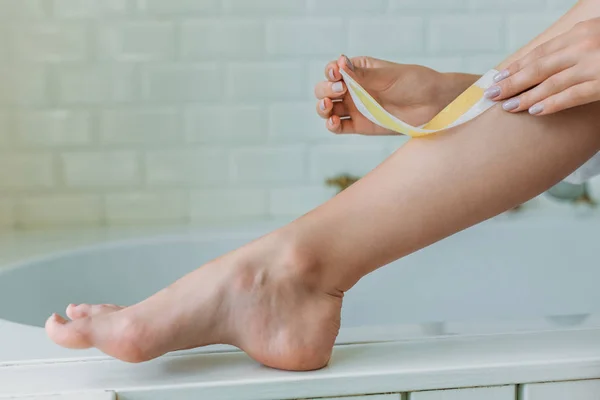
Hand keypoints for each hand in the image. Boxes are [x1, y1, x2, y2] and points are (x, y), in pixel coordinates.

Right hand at [314, 55, 457, 134]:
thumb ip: (363, 75)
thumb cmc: (415, 83)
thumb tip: (340, 62)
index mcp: (359, 69)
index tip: (337, 74)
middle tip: (340, 91)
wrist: (434, 105)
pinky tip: (334, 122)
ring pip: (328, 108)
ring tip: (329, 107)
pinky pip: (339, 127)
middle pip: (325, 89)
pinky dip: (331, 125)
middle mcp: (354, 88)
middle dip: (326, 90)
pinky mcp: (360, 125)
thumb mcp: (389, 76)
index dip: (330, 72)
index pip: (334, 69)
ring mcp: (355, 108)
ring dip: (323, 108)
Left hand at [485, 18, 599, 115]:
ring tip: (507, 106)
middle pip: (539, 68)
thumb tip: (549, 61)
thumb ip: (575, 46)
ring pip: (551, 83)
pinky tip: (534, 111)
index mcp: (579, 33)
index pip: (540, 53)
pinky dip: (551, 104)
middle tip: (491, 94)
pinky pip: (573, 95)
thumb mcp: (597, 36)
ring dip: (526, 96)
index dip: (517, 66)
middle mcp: (582, 47)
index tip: (498, 77)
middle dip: (512, 82)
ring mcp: (594, 65)